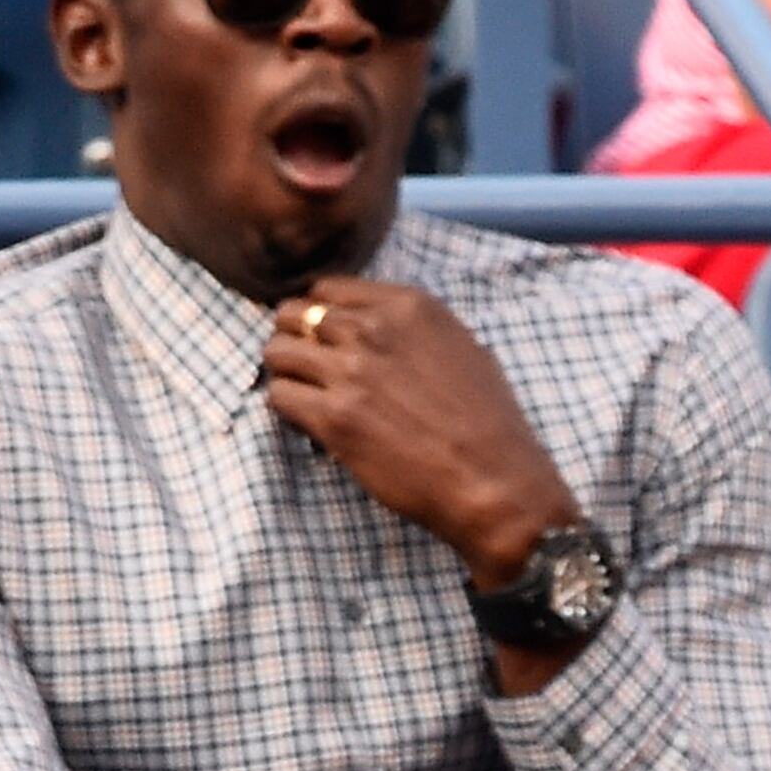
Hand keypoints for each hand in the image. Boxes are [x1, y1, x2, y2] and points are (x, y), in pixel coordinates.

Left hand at [260, 283, 580, 593]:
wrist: (493, 481)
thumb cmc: (489, 423)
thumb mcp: (463, 349)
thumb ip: (415, 331)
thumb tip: (382, 331)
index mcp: (408, 306)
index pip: (328, 289)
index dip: (317, 316)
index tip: (322, 340)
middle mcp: (375, 329)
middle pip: (294, 314)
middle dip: (293, 340)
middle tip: (305, 370)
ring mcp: (352, 372)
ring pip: (277, 351)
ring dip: (285, 374)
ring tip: (303, 397)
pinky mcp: (336, 418)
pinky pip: (279, 397)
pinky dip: (285, 409)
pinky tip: (306, 423)